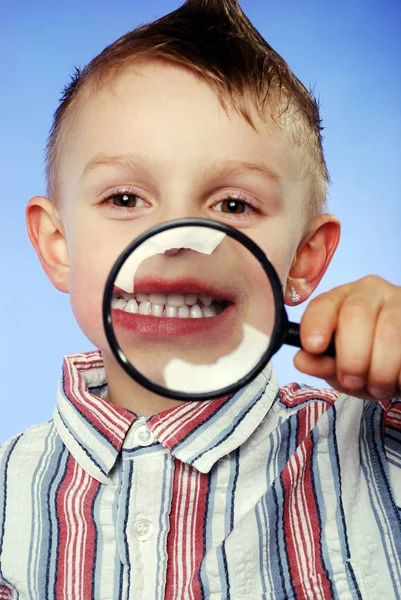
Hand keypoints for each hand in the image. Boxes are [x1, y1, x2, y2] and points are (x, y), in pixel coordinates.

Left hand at [294, 275, 400, 400]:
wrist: (400, 362)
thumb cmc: (366, 359)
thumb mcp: (340, 365)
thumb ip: (320, 363)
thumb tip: (301, 360)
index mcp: (341, 299)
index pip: (323, 304)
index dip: (316, 324)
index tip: (313, 346)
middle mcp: (370, 292)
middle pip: (355, 314)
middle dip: (351, 357)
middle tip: (352, 381)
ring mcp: (399, 302)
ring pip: (389, 333)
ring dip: (381, 370)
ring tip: (378, 386)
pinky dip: (400, 372)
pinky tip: (397, 378)